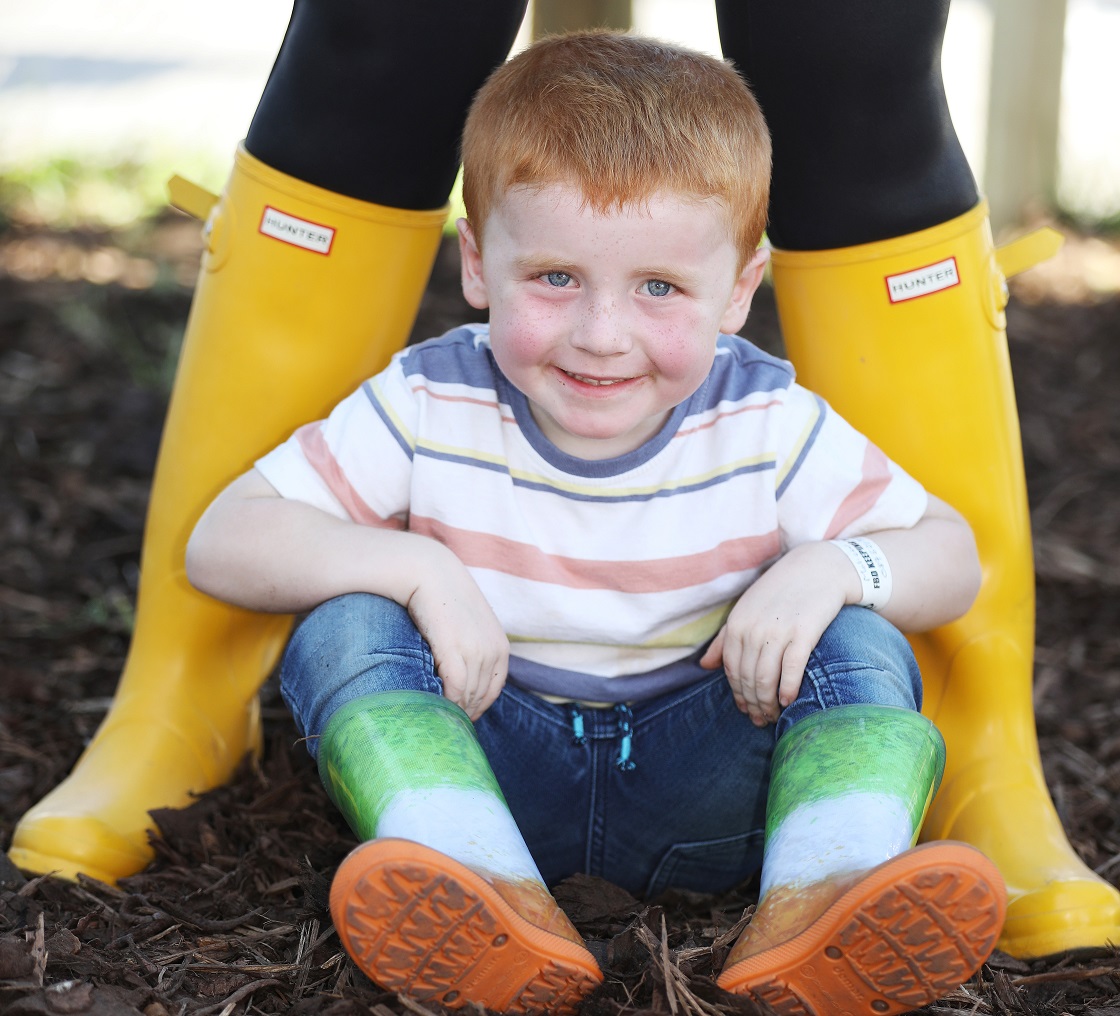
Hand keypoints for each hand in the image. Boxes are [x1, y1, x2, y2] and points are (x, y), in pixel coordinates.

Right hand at [406, 548, 509, 719]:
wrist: (430, 573)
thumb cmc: (444, 599)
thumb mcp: (471, 626)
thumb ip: (473, 650)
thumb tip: (462, 680)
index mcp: (501, 647)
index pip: (494, 690)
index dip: (478, 707)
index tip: (462, 716)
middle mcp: (493, 651)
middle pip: (481, 696)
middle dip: (465, 712)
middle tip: (445, 723)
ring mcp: (476, 651)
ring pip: (468, 696)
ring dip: (454, 710)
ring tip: (437, 718)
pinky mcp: (455, 650)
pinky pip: (455, 689)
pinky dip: (447, 702)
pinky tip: (434, 706)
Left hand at [699, 543, 855, 725]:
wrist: (817, 568)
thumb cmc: (779, 592)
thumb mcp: (745, 610)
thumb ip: (723, 639)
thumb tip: (704, 666)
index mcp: (736, 624)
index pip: (731, 670)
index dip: (737, 694)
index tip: (745, 709)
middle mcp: (753, 629)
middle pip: (748, 678)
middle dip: (753, 704)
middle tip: (760, 720)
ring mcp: (778, 631)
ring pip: (766, 678)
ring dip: (768, 703)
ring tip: (773, 715)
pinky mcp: (804, 632)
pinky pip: (791, 669)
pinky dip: (788, 689)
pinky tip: (788, 701)